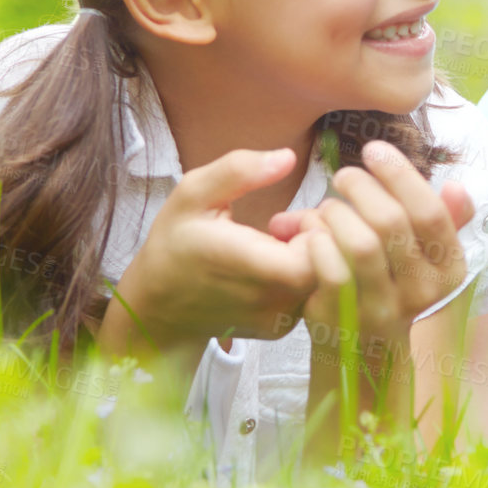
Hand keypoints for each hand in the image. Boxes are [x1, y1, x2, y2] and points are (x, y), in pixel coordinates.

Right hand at [98, 148, 316, 361]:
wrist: (157, 306)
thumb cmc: (174, 243)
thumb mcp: (193, 193)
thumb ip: (239, 170)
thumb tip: (287, 157)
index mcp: (249, 265)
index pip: (321, 251)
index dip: (317, 227)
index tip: (287, 217)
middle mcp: (270, 301)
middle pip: (331, 266)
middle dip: (320, 238)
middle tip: (284, 226)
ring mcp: (278, 321)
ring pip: (326, 283)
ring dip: (314, 257)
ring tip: (278, 246)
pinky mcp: (282, 330)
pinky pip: (312, 298)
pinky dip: (304, 277)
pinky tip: (276, 267)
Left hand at [280, 141, 472, 438]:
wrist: (362, 350)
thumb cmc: (391, 285)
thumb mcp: (424, 256)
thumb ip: (444, 221)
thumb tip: (457, 186)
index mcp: (449, 269)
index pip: (431, 212)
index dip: (401, 174)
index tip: (374, 149)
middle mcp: (423, 293)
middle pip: (393, 222)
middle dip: (362, 187)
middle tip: (344, 175)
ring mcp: (383, 309)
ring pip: (361, 243)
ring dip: (337, 212)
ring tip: (327, 205)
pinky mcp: (345, 319)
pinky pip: (330, 269)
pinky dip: (316, 240)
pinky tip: (309, 230)